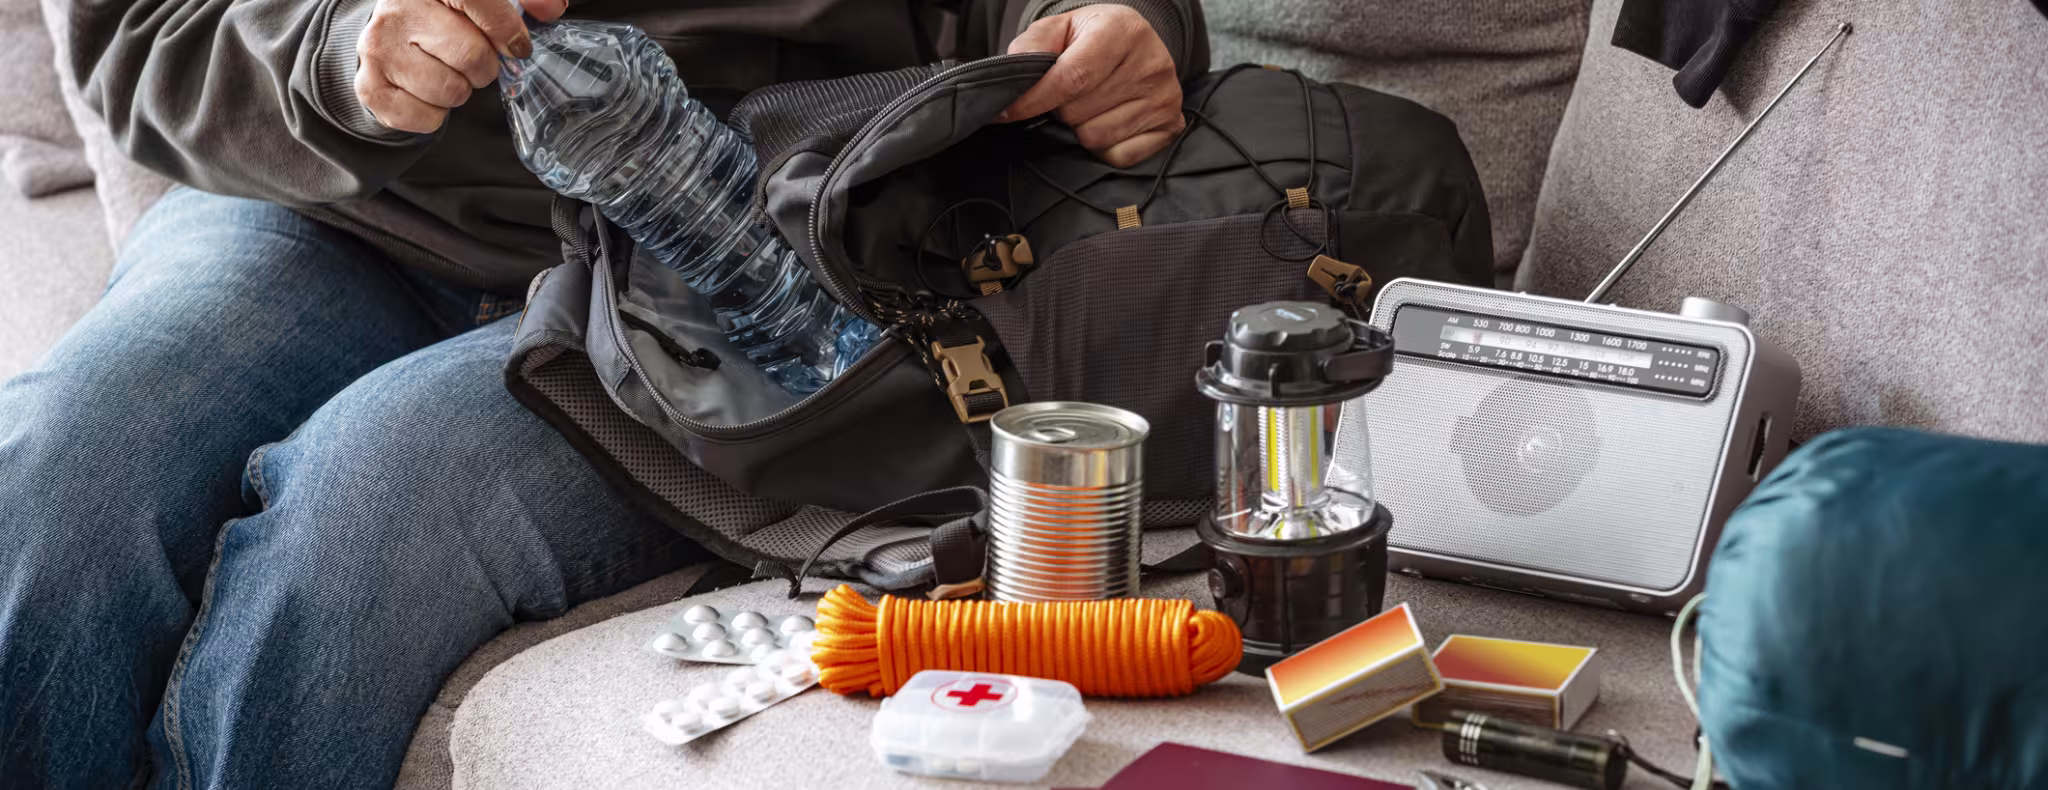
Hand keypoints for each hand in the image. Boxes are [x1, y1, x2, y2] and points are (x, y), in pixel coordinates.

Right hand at [354, 0, 568, 133]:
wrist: (389, 35)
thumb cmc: (445, 16)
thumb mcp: (482, 1)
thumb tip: (552, 10)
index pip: (476, 0)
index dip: (505, 29)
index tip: (517, 46)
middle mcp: (396, 11)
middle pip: (471, 56)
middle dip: (484, 66)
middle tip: (472, 60)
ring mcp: (377, 49)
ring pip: (451, 91)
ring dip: (460, 90)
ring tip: (446, 71)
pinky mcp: (370, 87)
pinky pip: (427, 119)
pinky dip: (436, 114)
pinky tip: (427, 90)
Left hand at [1000, 4, 1184, 167]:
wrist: (1132, 43)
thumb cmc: (1090, 39)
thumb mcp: (1057, 29)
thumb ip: (1029, 49)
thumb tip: (1009, 86)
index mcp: (1123, 30)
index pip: (1072, 77)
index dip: (1035, 100)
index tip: (1007, 113)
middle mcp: (1152, 63)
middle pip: (1079, 113)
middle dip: (1061, 110)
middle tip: (1069, 95)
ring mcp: (1165, 97)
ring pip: (1096, 138)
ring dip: (1081, 128)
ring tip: (1090, 106)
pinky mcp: (1171, 126)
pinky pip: (1118, 156)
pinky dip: (1105, 146)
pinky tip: (1109, 121)